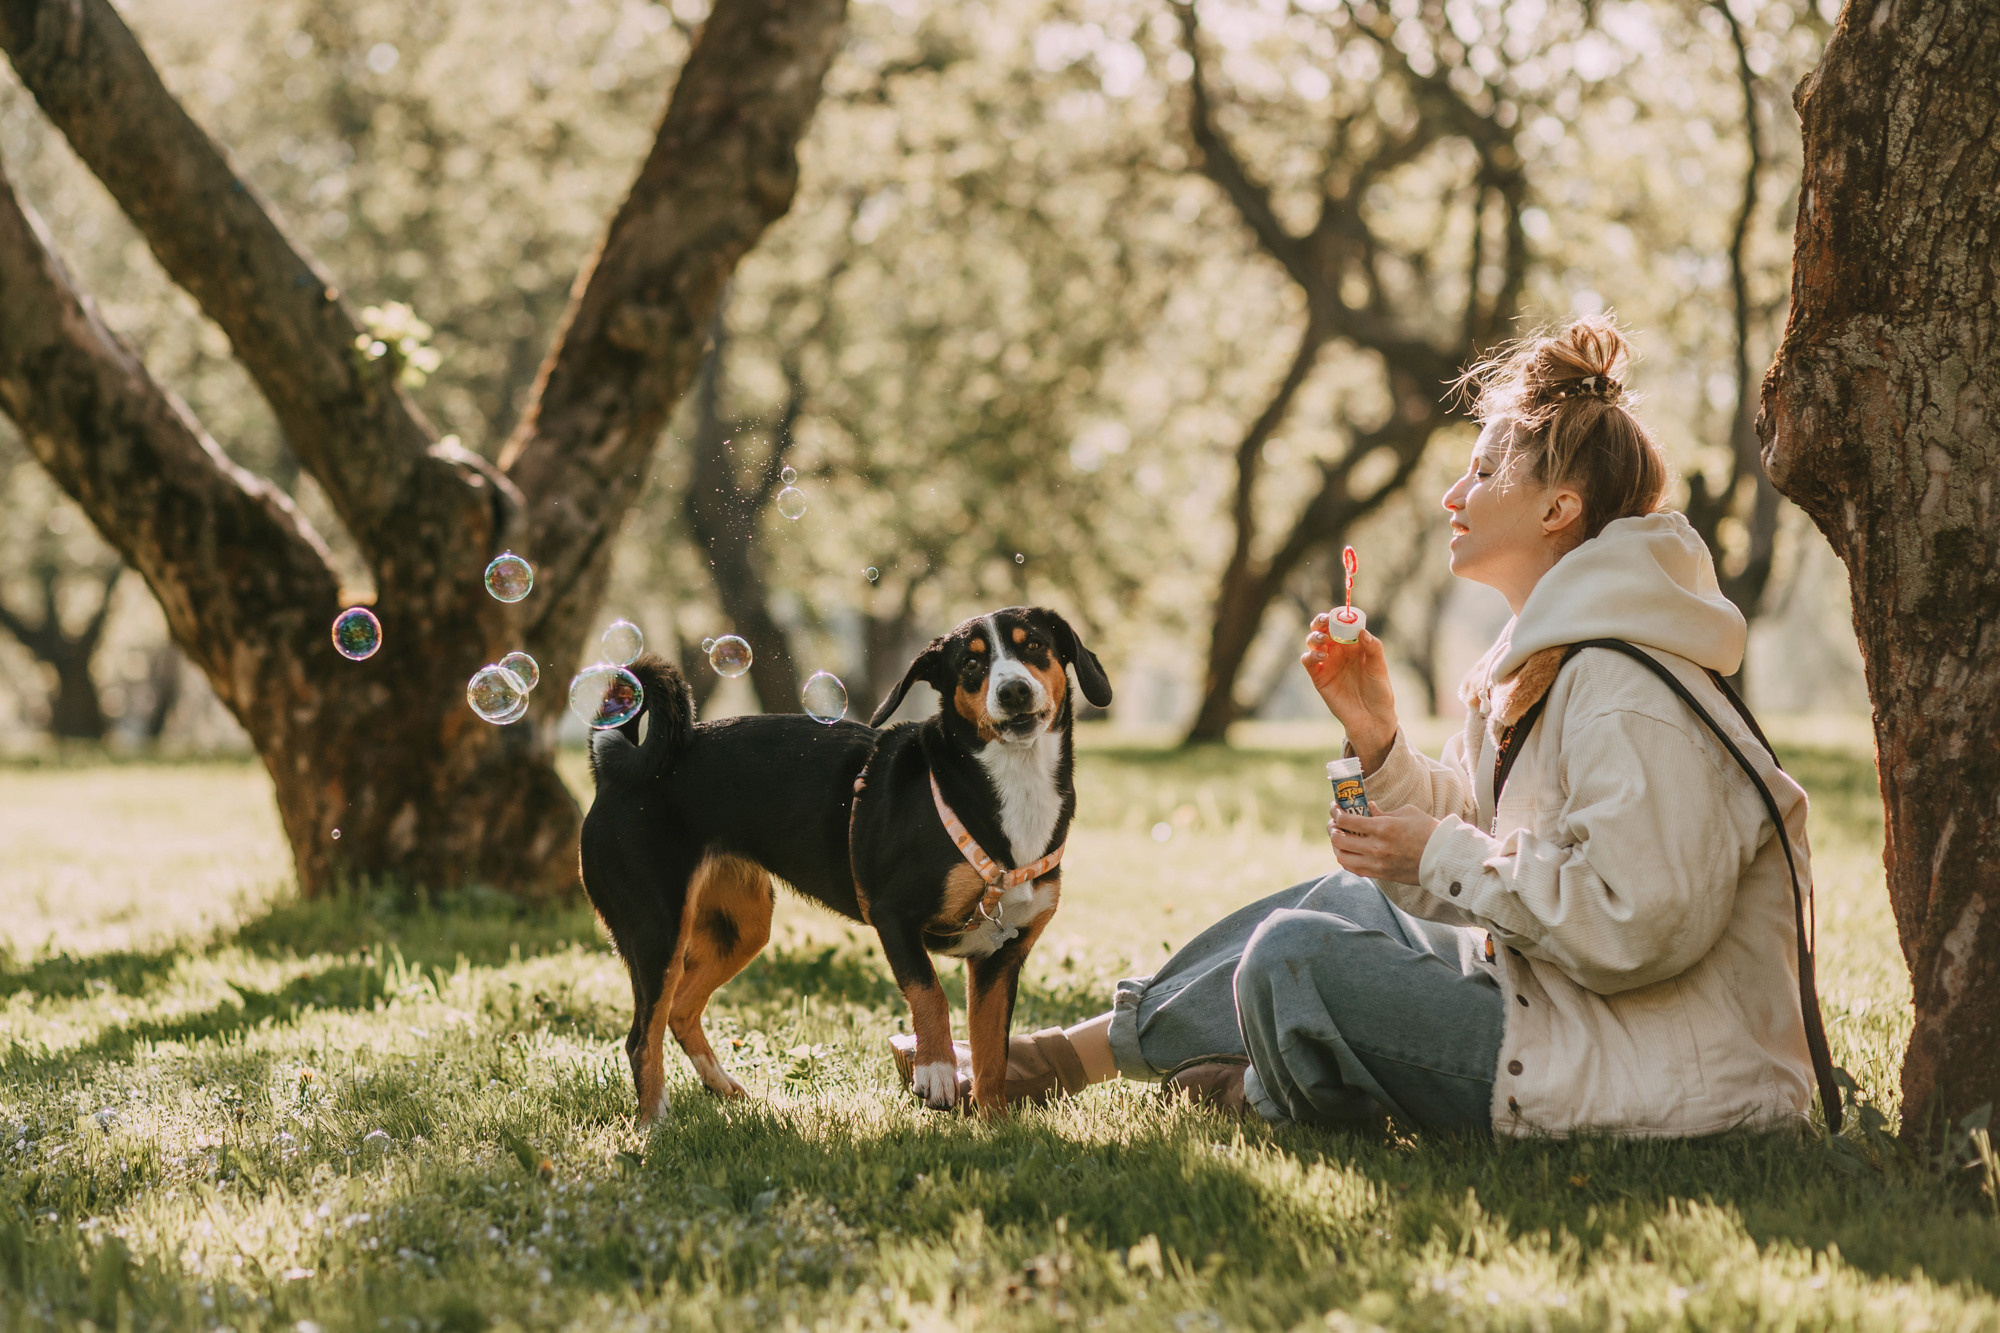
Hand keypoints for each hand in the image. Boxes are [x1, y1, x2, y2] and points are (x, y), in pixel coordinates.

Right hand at [1301, 616, 1398, 768]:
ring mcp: (1327, 663)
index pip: (1343, 624)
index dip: (1339, 616)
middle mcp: (1339, 651)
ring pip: (1313, 641)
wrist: (1371, 718)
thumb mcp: (1379, 667)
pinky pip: (1308, 660)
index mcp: (1354, 645)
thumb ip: (1372, 648)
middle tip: (1324, 621)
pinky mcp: (1318, 677)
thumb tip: (1362, 631)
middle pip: (1324, 629)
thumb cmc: (1379, 691)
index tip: (1340, 614)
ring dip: (1315, 636)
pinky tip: (1321, 655)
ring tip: (1323, 640)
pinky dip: (1310, 654)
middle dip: (1321, 622)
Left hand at [1329, 801, 1438, 884]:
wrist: (1443, 857)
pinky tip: (1349, 852)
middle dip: (1332, 829)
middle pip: (1338, 840)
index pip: (1346, 821)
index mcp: (1383, 828)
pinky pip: (1354, 869)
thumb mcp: (1406, 813)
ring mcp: (1377, 863)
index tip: (1335, 808)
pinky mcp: (1380, 874)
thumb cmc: (1427, 831)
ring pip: (1342, 857)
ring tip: (1340, 838)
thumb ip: (1383, 812)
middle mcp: (1376, 847)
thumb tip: (1367, 808)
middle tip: (1335, 823)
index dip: (1336, 813)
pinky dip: (1346, 859)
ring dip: (1336, 846)